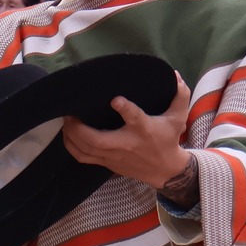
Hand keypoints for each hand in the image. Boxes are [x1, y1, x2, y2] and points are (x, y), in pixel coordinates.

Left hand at [60, 71, 194, 189]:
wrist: (165, 170)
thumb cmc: (168, 140)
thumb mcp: (178, 117)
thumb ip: (179, 95)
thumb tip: (175, 74)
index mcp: (143, 129)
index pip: (134, 118)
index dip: (125, 108)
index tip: (115, 100)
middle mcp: (126, 144)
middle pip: (97, 140)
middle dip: (79, 127)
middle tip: (69, 112)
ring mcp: (114, 156)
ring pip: (85, 150)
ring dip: (71, 136)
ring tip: (65, 121)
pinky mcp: (107, 163)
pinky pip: (83, 158)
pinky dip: (71, 147)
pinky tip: (67, 135)